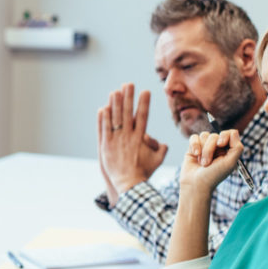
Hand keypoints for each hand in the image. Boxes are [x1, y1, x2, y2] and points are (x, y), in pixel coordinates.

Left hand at [98, 83, 167, 202]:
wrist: (129, 184)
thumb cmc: (144, 173)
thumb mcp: (156, 161)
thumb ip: (161, 150)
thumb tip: (164, 144)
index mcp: (140, 138)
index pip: (143, 116)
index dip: (144, 103)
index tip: (146, 91)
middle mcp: (128, 137)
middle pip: (128, 113)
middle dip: (128, 97)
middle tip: (129, 84)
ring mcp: (116, 141)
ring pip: (115, 119)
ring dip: (115, 104)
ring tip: (115, 91)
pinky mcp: (106, 146)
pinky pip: (104, 129)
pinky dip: (103, 119)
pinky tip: (103, 108)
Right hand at [179, 130, 242, 192]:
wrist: (196, 184)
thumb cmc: (214, 176)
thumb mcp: (230, 163)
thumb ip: (237, 147)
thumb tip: (234, 132)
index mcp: (229, 150)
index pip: (230, 133)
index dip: (225, 136)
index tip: (221, 145)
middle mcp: (218, 147)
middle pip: (215, 135)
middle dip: (210, 148)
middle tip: (208, 162)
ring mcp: (205, 146)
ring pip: (204, 135)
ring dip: (203, 150)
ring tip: (202, 163)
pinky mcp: (194, 147)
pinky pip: (194, 137)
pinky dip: (194, 145)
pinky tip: (195, 155)